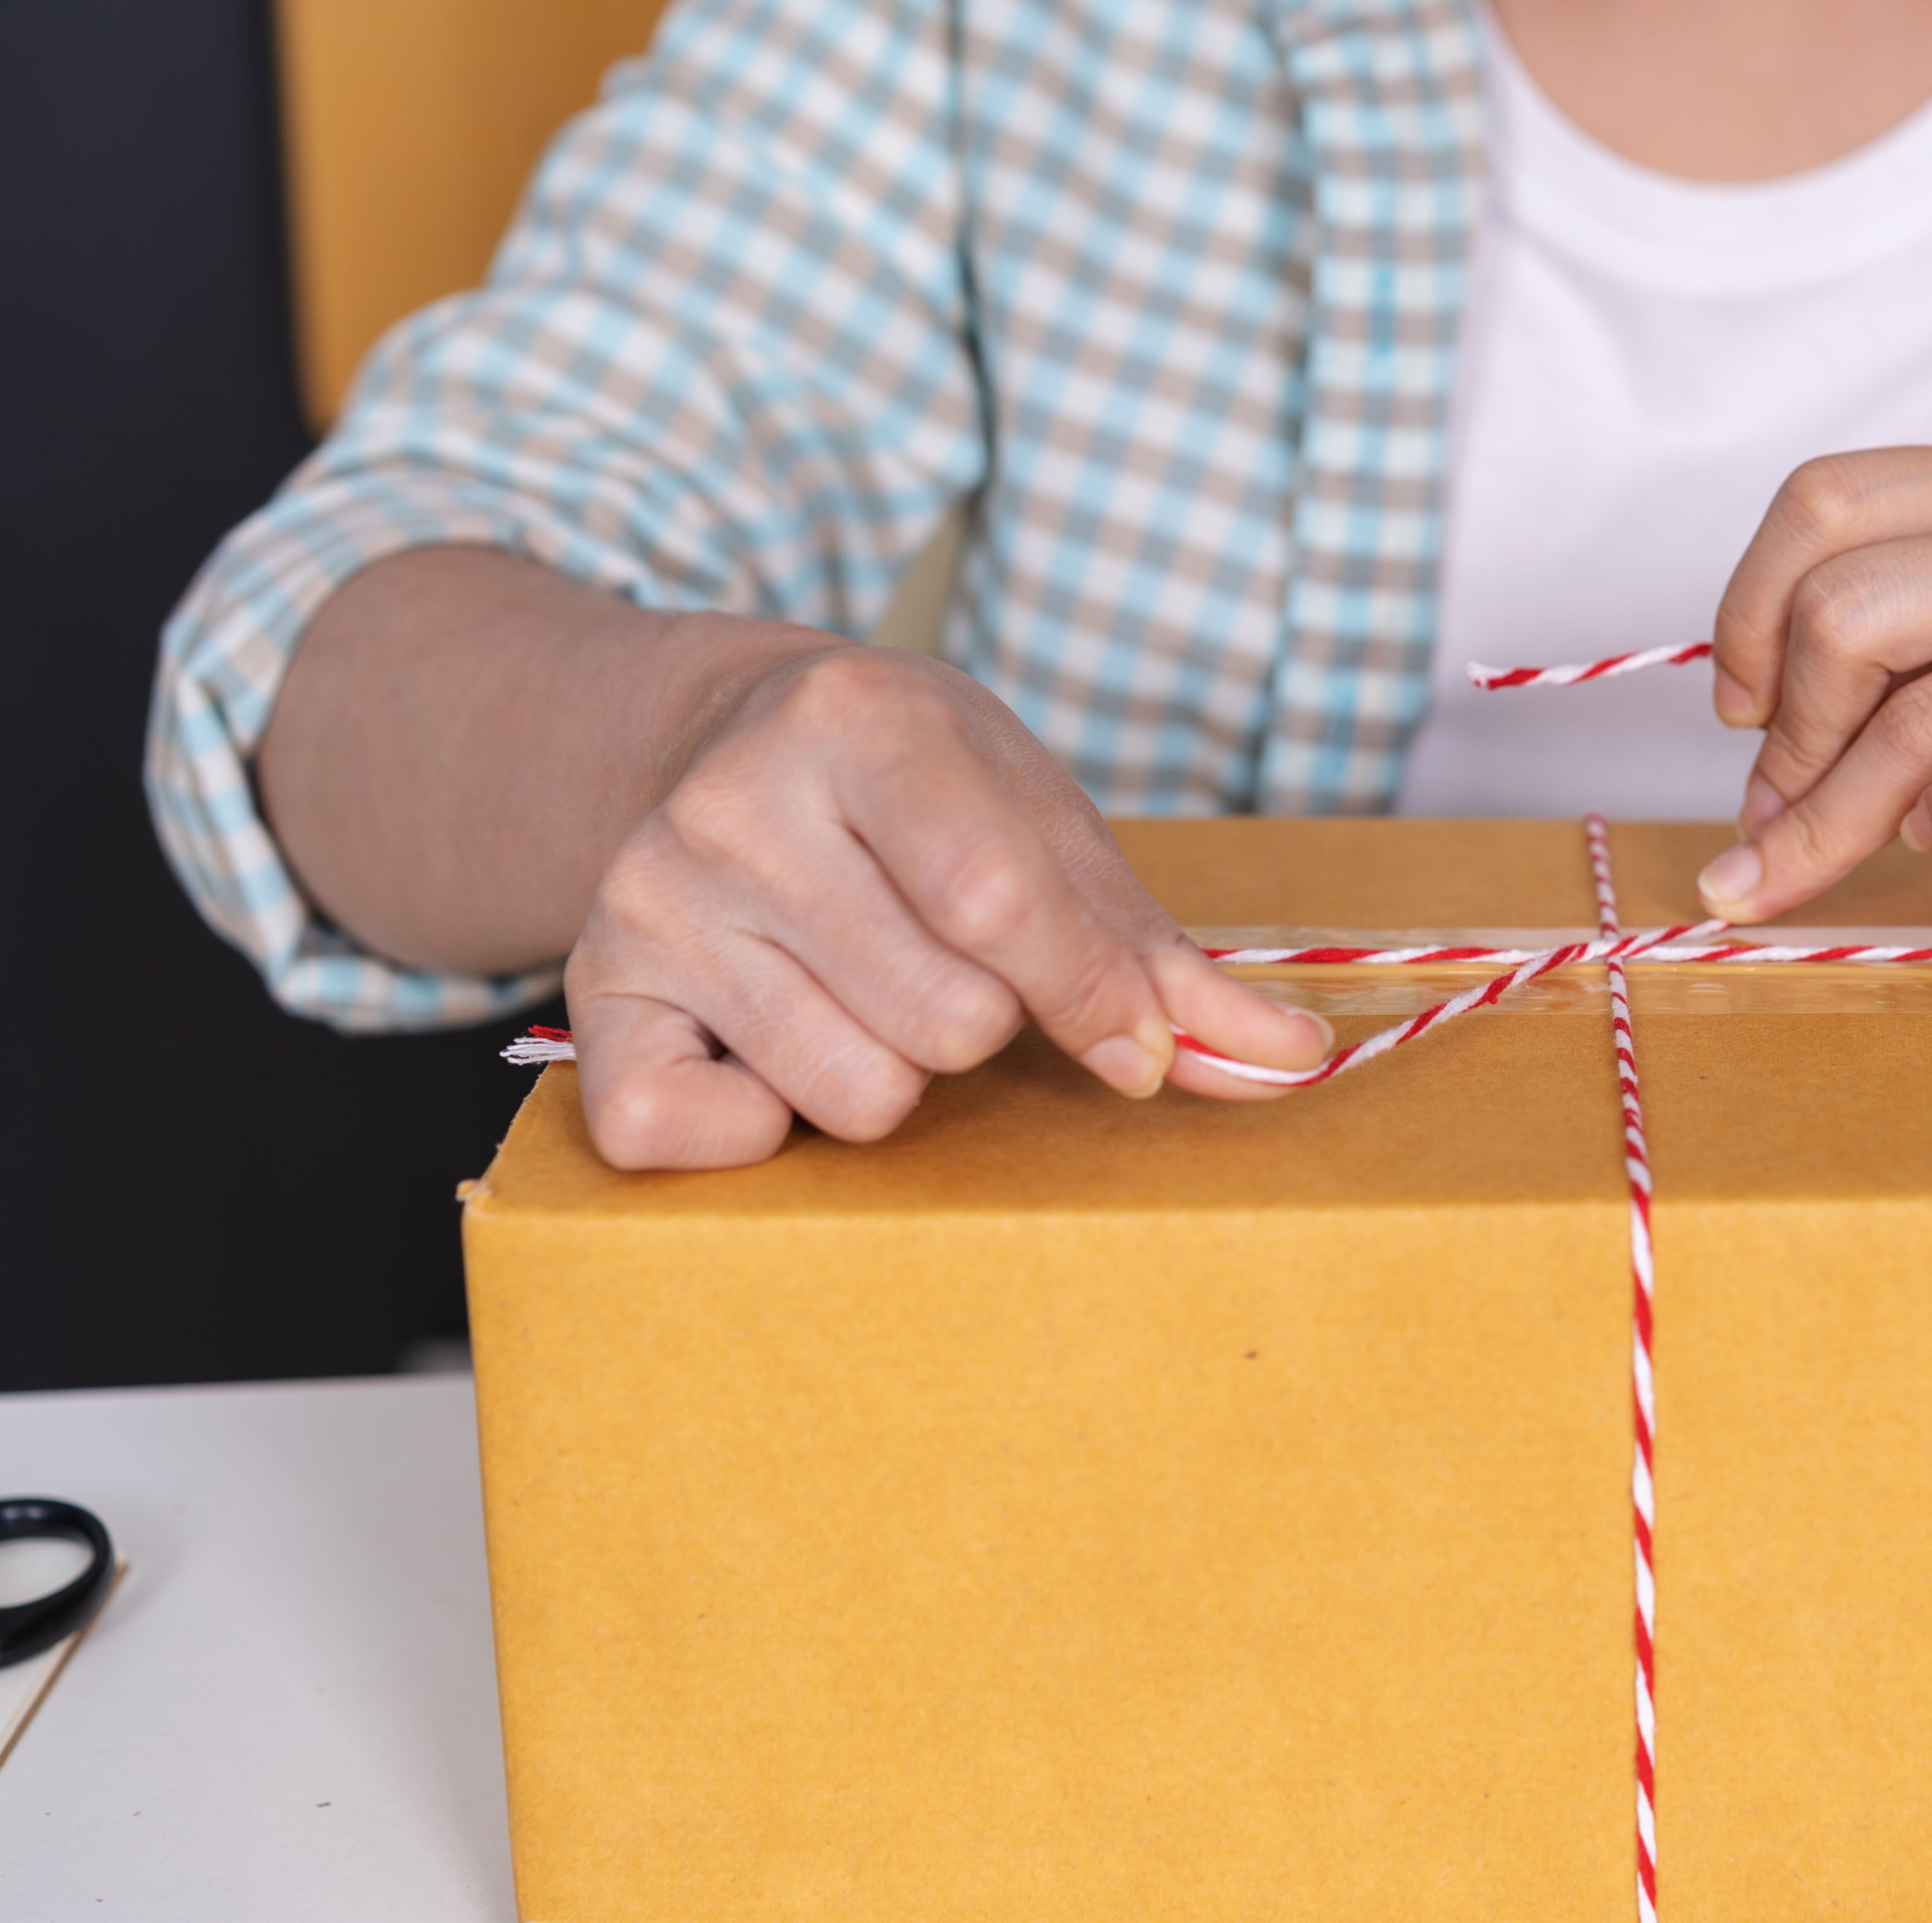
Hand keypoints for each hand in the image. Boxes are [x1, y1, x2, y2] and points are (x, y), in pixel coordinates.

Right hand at [566, 644, 1325, 1168]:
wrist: (728, 742)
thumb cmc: (919, 796)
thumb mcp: (1044, 825)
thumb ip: (1158, 952)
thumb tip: (1289, 1057)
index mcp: (858, 724)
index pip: (999, 903)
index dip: (1089, 997)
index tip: (1131, 1040)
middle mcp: (732, 803)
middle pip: (944, 1023)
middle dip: (981, 1026)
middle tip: (938, 959)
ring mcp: (649, 900)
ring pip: (855, 1096)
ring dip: (892, 1074)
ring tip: (859, 989)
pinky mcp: (590, 994)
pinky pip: (685, 1137)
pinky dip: (756, 1126)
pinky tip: (768, 1043)